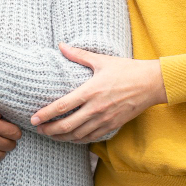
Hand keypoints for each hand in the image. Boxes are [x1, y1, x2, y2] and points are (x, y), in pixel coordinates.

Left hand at [31, 45, 167, 141]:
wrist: (152, 83)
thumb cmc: (127, 69)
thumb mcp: (101, 60)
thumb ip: (79, 55)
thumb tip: (61, 45)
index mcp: (90, 91)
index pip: (62, 106)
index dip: (45, 114)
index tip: (33, 118)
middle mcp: (96, 108)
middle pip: (66, 126)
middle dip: (50, 130)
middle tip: (39, 130)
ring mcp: (105, 119)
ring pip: (78, 135)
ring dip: (62, 137)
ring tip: (51, 135)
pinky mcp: (113, 125)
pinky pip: (91, 138)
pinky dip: (78, 140)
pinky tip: (71, 137)